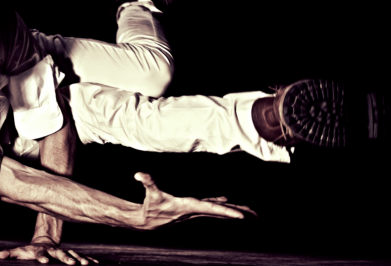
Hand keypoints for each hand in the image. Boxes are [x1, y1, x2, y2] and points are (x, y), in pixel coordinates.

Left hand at [0, 236, 98, 264]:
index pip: (41, 254)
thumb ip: (8, 254)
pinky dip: (88, 260)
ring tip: (86, 265)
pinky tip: (96, 264)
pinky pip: (81, 257)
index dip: (42, 257)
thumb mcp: (19, 251)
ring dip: (80, 260)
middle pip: (60, 254)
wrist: (45, 240)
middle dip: (66, 258)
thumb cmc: (30, 250)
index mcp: (41, 251)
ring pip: (73, 255)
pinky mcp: (71, 254)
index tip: (44, 262)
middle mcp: (54, 251)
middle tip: (71, 264)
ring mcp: (63, 252)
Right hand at [129, 172, 256, 229]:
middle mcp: (195, 210)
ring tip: (251, 213)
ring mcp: (195, 211)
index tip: (241, 216)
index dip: (226, 211)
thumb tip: (139, 174)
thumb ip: (147, 182)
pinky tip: (228, 201)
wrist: (147, 222)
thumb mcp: (150, 193)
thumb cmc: (150, 206)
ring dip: (234, 211)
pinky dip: (221, 205)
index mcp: (189, 206)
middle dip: (239, 213)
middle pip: (221, 211)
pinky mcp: (192, 209)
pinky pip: (211, 207)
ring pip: (219, 210)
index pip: (211, 209)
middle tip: (257, 216)